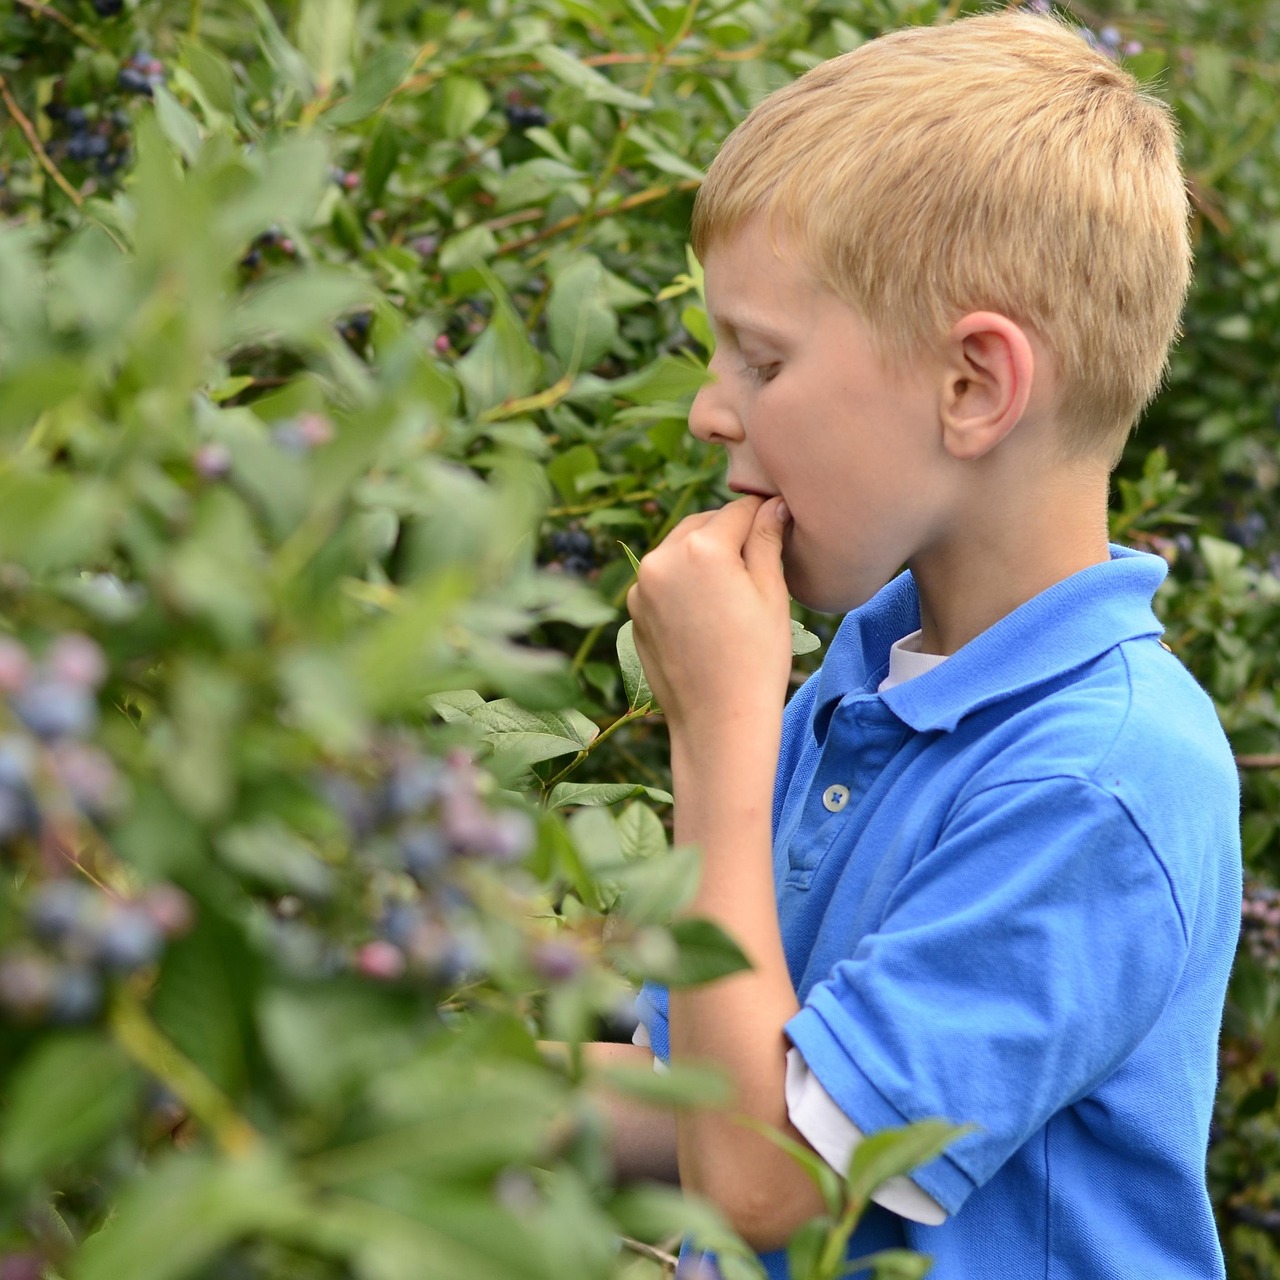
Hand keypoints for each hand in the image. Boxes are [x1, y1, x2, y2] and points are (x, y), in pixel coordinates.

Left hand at [626, 495, 792, 734]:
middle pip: (703, 524)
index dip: (764, 515)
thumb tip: (772, 505)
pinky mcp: (634, 611)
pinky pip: (663, 579)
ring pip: (679, 549)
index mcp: (702, 549)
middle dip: (729, 533)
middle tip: (759, 559)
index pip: (739, 510)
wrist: (718, 722)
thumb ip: (767, 540)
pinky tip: (707, 611)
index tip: (779, 526)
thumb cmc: (756, 660)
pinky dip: (683, 581)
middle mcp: (662, 559)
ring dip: (703, 554)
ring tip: (733, 587)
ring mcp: (642, 587)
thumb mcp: (772, 594)